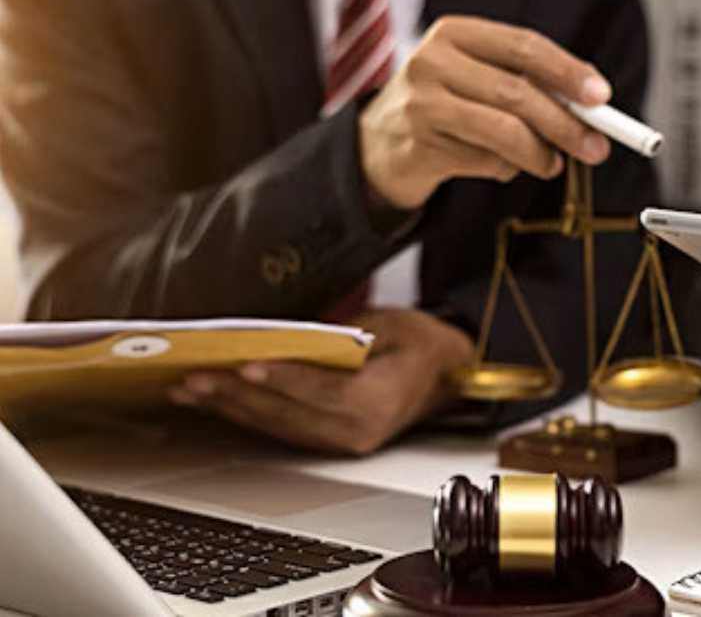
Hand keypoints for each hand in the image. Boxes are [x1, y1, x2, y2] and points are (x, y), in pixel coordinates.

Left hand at [167, 308, 472, 454]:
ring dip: (229, 405)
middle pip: (287, 412)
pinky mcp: (323, 440)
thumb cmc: (419, 345)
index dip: (283, 378)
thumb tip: (297, 335)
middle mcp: (356, 431)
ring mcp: (338, 440)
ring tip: (190, 387)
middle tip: (197, 374)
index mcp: (379, 403)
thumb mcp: (393, 325)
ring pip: (274, 423)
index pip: (323, 392)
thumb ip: (347, 333)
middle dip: (237, 392)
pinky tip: (213, 400)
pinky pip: (276, 427)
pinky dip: (242, 412)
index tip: (247, 364)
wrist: (444, 374)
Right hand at [359, 15, 613, 208]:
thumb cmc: (445, 106)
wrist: (380, 145)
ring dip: (540, 154)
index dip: (568, 72)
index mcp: (454, 34)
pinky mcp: (420, 147)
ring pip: (504, 132)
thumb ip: (526, 86)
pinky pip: (484, 162)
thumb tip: (589, 111)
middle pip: (517, 93)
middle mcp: (432, 62)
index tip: (601, 97)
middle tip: (596, 148)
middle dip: (565, 124)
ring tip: (551, 165)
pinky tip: (502, 166)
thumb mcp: (478, 79)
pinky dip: (506, 169)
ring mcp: (421, 105)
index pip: (524, 46)